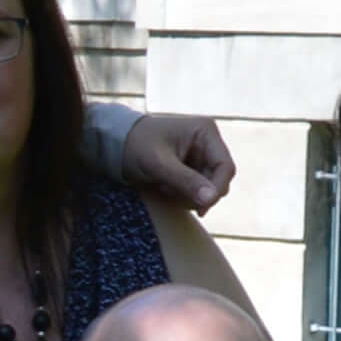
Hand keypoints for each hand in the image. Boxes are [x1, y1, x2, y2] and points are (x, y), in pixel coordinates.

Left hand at [120, 111, 236, 214]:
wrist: (114, 144)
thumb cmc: (135, 146)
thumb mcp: (158, 164)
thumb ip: (185, 181)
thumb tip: (211, 198)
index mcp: (205, 132)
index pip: (225, 167)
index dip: (216, 189)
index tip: (201, 208)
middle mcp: (207, 143)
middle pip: (218, 181)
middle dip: (197, 193)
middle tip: (170, 194)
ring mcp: (200, 157)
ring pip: (207, 189)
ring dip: (186, 196)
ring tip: (163, 188)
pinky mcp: (191, 169)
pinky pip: (195, 191)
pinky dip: (180, 195)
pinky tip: (163, 189)